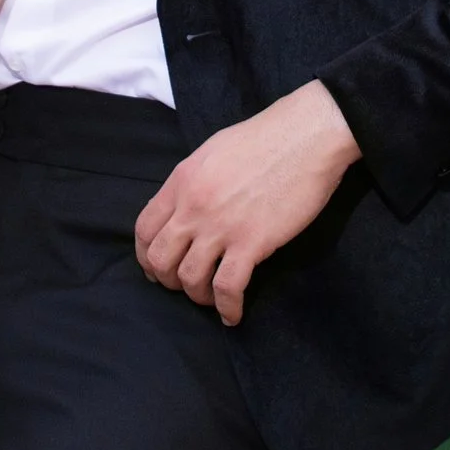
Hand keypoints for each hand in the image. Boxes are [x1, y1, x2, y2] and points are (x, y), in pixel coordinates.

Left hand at [135, 81, 361, 325]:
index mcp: (181, 181)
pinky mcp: (252, 242)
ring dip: (197, 296)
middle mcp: (193, 206)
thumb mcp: (212, 153)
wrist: (305, 135)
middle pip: (160, 258)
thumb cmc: (264, 138)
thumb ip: (193, 182)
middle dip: (166, 280)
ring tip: (209, 299)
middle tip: (182, 286)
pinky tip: (232, 314)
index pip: (145, 228)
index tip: (156, 267)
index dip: (146, 255)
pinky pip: (227, 287)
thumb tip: (186, 207)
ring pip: (189, 277)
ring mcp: (220, 226)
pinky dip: (227, 307)